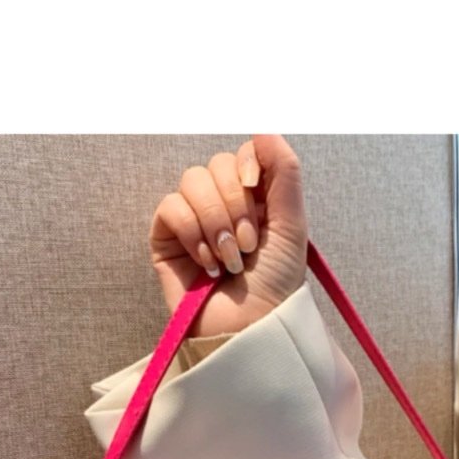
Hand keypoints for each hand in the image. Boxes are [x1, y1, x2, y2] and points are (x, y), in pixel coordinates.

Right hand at [149, 134, 308, 336]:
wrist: (249, 329)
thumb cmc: (274, 286)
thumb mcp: (292, 226)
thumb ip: (284, 173)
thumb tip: (264, 129)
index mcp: (254, 198)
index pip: (243, 153)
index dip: (249, 165)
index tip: (257, 192)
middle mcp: (222, 204)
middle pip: (216, 164)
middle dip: (236, 205)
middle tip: (248, 245)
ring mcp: (192, 220)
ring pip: (192, 181)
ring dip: (216, 221)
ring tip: (229, 259)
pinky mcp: (166, 239)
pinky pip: (170, 207)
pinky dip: (191, 233)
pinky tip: (206, 264)